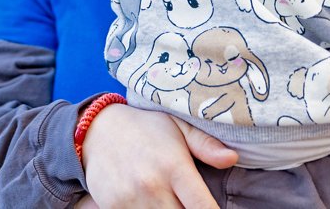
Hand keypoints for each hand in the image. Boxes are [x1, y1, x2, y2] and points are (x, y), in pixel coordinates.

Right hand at [81, 105, 237, 208]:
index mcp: (174, 166)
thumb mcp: (177, 127)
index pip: (204, 208)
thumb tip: (233, 158)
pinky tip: (151, 203)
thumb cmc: (145, 129)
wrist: (96, 130)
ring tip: (168, 200)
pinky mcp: (113, 208)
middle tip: (187, 201)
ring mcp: (130, 199)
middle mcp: (152, 185)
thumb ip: (206, 145)